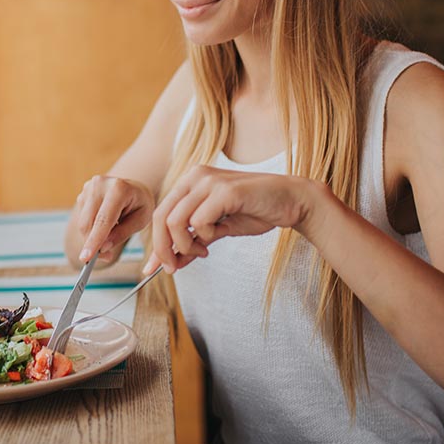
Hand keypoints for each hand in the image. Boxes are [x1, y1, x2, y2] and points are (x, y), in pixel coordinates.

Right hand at [65, 175, 153, 266]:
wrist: (135, 187)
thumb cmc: (141, 204)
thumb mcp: (141, 220)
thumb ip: (122, 234)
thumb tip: (103, 247)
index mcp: (119, 188)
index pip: (103, 220)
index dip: (94, 240)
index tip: (86, 258)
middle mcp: (100, 184)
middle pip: (88, 223)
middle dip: (93, 244)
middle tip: (107, 256)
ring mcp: (89, 187)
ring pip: (83, 223)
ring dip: (93, 236)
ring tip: (112, 234)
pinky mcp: (83, 193)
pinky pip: (82, 218)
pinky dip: (91, 228)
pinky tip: (105, 223)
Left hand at [144, 165, 321, 273]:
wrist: (291, 200)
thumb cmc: (256, 212)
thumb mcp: (218, 229)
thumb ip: (194, 241)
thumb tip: (171, 262)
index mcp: (191, 180)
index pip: (161, 213)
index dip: (155, 243)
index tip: (153, 268)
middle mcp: (196, 176)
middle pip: (162, 216)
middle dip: (163, 248)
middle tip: (173, 268)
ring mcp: (209, 181)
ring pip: (175, 221)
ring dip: (185, 245)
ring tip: (203, 251)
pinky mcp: (224, 191)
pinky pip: (199, 222)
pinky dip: (204, 237)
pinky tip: (217, 238)